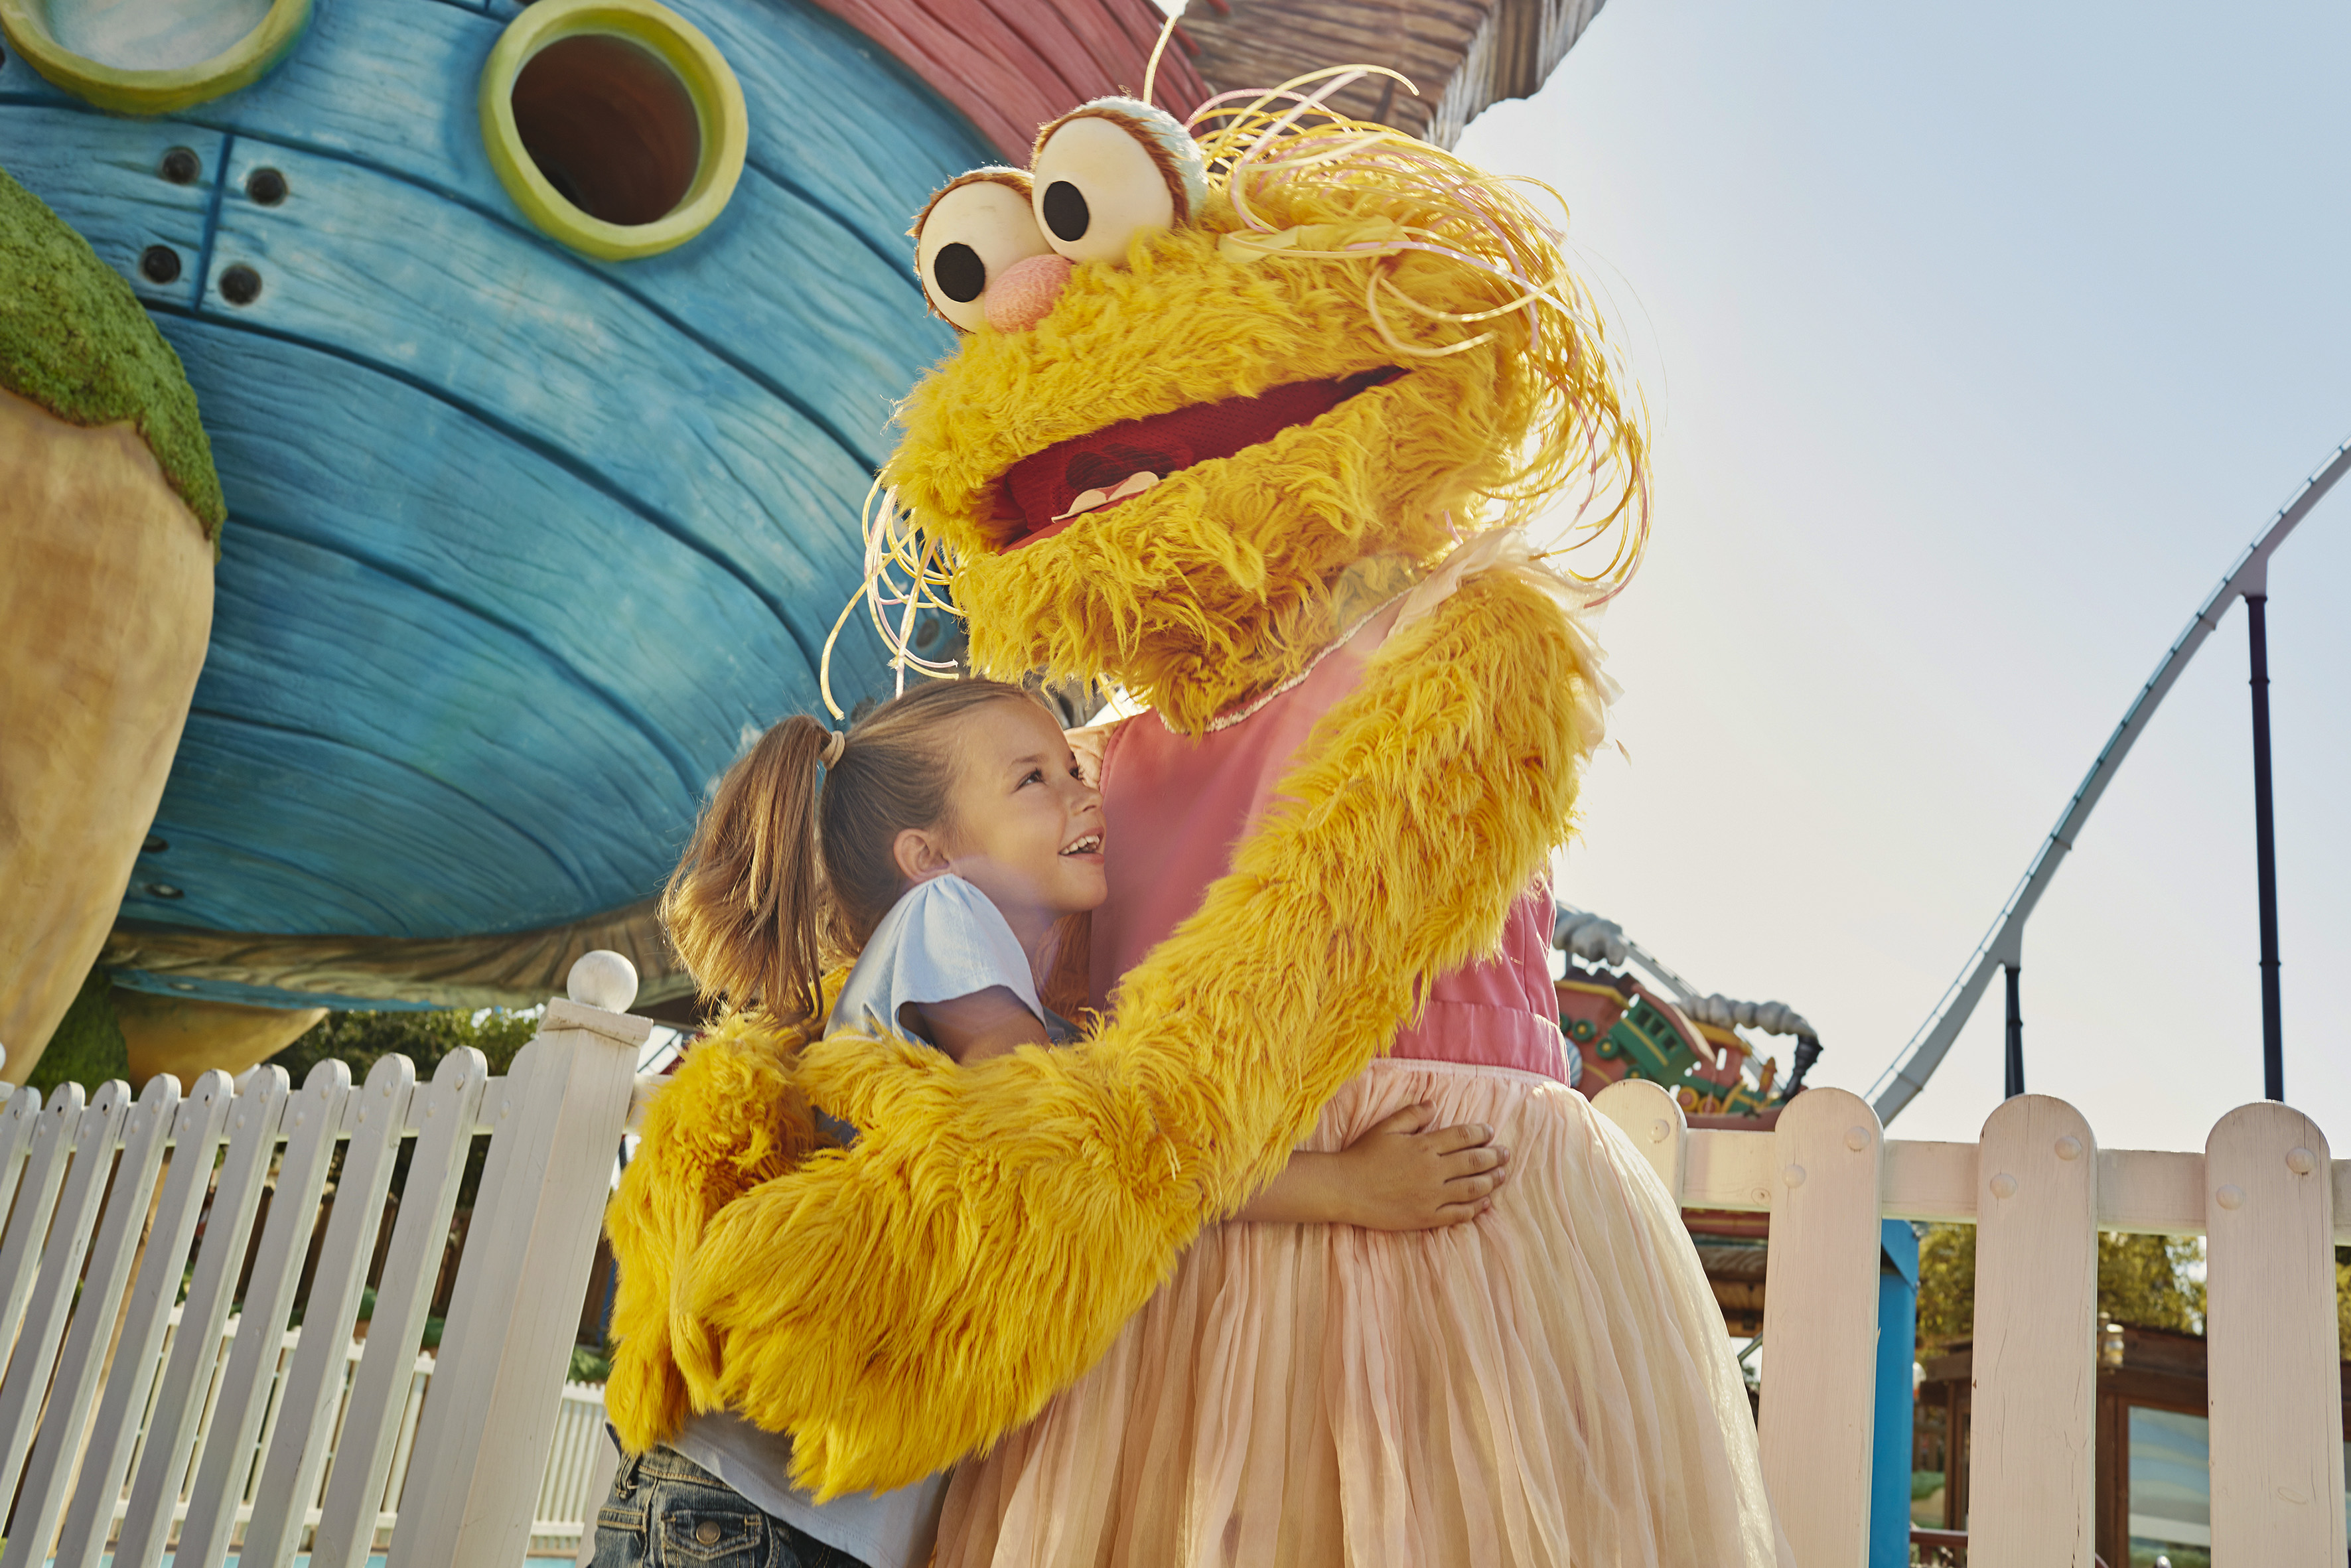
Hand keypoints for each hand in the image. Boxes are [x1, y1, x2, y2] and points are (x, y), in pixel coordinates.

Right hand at [1329, 1103, 1508, 1229]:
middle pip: (1474, 1162)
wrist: (1345, 1189)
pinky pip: (1459, 1214)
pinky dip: (1476, 1208)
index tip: (1490, 1132)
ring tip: (1502, 1175)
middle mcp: (1434, 1171)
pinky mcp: (1426, 1217)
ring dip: (1491, 1181)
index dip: (1481, 1134)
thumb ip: (1412, 1114)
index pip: (1463, 1137)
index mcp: (1425, 1146)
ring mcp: (1432, 1196)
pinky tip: (1485, 1203)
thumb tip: (1435, 1106)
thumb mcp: (1386, 1127)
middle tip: (1505, 1154)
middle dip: (1493, 1156)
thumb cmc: (1363, 1155)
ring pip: (1472, 1188)